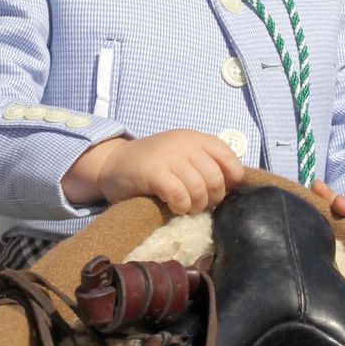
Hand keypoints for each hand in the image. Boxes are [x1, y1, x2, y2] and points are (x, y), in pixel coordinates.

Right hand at [66, 130, 245, 214]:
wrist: (112, 163)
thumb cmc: (151, 165)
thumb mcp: (182, 156)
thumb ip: (205, 164)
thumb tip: (232, 188)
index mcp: (196, 138)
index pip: (229, 158)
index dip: (231, 181)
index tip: (220, 192)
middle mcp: (185, 143)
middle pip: (216, 178)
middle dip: (212, 198)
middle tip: (200, 204)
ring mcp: (169, 156)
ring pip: (200, 188)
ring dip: (196, 205)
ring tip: (186, 207)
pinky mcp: (154, 172)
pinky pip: (180, 195)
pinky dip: (181, 206)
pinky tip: (174, 206)